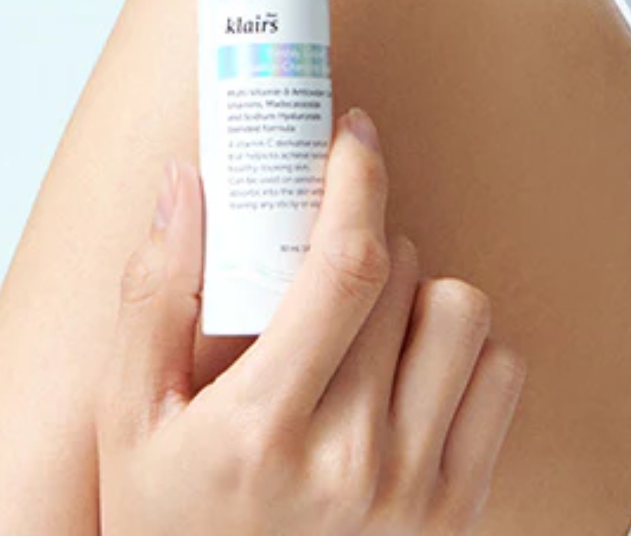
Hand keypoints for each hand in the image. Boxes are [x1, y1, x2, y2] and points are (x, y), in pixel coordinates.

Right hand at [96, 107, 527, 534]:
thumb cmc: (172, 530)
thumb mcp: (128, 423)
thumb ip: (152, 298)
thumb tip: (184, 185)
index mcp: (265, 428)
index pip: (344, 267)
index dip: (355, 178)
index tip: (349, 135)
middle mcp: (355, 461)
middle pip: (402, 275)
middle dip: (365, 227)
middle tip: (325, 237)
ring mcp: (417, 492)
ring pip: (462, 316)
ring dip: (418, 287)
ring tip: (367, 310)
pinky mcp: (458, 512)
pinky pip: (502, 378)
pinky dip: (465, 349)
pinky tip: (409, 363)